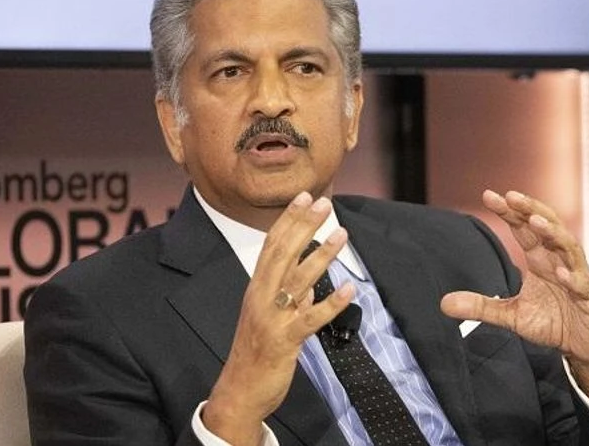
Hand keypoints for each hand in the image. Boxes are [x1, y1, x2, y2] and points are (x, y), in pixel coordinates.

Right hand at [203, 192, 353, 444]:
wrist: (239, 391)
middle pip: (283, 253)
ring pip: (298, 280)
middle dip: (304, 226)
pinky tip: (349, 289)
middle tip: (323, 202)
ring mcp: (272, 318)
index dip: (288, 220)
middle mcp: (261, 297)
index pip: (272, 245)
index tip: (304, 197)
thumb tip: (312, 285)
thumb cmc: (256, 353)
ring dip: (321, 255)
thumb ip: (290, 299)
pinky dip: (331, 303)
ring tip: (341, 233)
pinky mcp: (285, 340)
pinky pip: (311, 319)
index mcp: (256, 288)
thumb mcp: (270, 318)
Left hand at [440, 190, 588, 419]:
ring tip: (535, 221)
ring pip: (568, 247)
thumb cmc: (553, 322)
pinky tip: (561, 272)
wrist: (584, 345)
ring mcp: (577, 276)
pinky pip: (582, 284)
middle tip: (511, 196)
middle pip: (547, 227)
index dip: (509, 212)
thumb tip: (443, 303)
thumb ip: (481, 306)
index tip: (488, 196)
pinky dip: (572, 277)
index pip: (524, 228)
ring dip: (553, 233)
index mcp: (541, 259)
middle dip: (530, 209)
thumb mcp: (511, 315)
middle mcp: (559, 260)